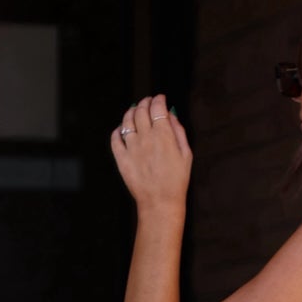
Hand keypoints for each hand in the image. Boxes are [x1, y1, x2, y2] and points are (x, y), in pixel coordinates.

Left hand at [110, 93, 191, 212]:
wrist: (160, 202)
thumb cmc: (177, 180)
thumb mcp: (186, 154)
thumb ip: (178, 131)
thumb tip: (171, 115)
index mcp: (163, 135)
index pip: (158, 107)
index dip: (158, 99)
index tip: (160, 98)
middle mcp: (146, 138)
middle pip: (141, 110)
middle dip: (145, 102)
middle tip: (148, 102)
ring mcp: (131, 147)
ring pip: (126, 121)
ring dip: (131, 112)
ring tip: (134, 110)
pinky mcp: (121, 158)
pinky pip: (115, 138)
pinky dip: (118, 130)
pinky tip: (122, 129)